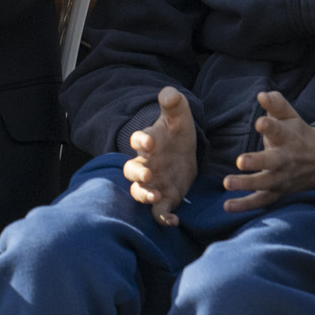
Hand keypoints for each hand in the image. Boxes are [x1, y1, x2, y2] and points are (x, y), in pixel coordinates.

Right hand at [124, 87, 194, 226]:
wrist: (183, 153)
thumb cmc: (177, 133)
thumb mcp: (179, 117)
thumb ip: (173, 104)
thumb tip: (169, 93)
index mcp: (148, 142)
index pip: (138, 139)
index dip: (141, 140)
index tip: (149, 142)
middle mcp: (145, 164)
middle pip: (131, 170)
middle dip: (137, 174)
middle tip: (148, 174)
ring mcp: (153, 183)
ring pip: (139, 192)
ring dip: (144, 195)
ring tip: (155, 198)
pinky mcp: (165, 198)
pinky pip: (158, 212)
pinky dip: (162, 218)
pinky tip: (173, 221)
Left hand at [222, 91, 314, 210]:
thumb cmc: (297, 134)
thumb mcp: (290, 116)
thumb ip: (276, 104)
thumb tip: (262, 94)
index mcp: (289, 138)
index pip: (280, 131)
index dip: (271, 127)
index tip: (260, 123)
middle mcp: (286, 160)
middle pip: (273, 162)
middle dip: (258, 162)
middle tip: (241, 161)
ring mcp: (282, 178)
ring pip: (266, 184)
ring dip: (247, 185)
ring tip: (227, 183)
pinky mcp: (278, 193)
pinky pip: (261, 201)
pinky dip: (245, 206)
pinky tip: (227, 207)